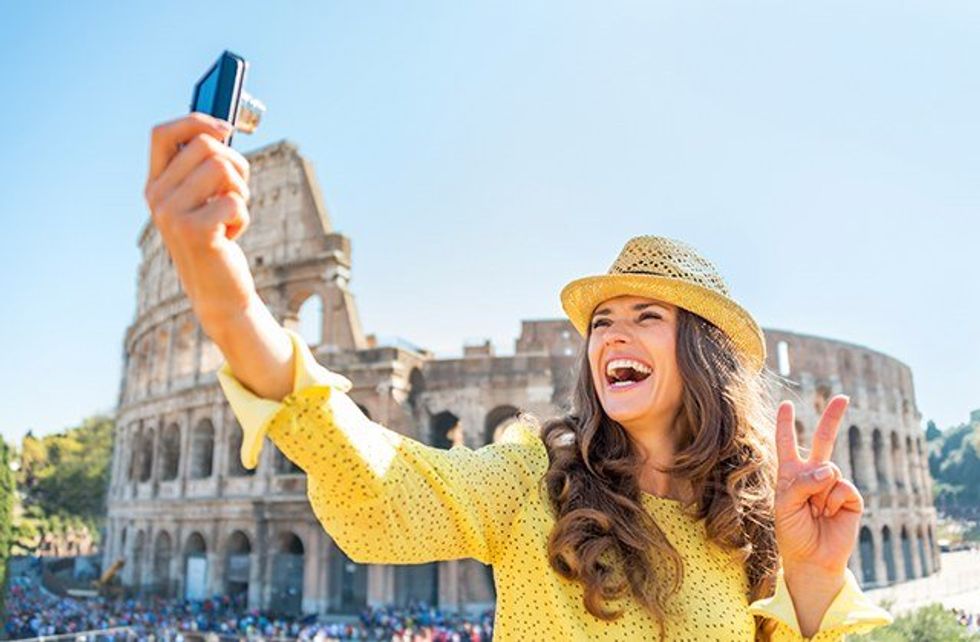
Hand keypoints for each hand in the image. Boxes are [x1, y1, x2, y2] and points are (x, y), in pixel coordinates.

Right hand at [143, 112, 256, 331]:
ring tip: (231, 215)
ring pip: (222, 169)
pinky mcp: (194, 231)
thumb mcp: (203, 201)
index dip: (195, 121)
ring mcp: (172, 215)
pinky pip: (234, 200)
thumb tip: (220, 130)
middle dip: (236, 163)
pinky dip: (243, 216)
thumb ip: (203, 168)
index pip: (162, 134)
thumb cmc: (216, 240)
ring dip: (240, 191)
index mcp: (155, 185)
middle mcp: (157, 198)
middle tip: (238, 190)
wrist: (219, 292)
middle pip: (205, 146)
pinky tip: (230, 235)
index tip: (225, 129)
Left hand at [774, 395, 862, 576]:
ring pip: (830, 469)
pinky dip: (834, 500)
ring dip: (820, 491)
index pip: (787, 444)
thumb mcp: (784, 505)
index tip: (786, 404)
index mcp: (791, 474)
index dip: (785, 424)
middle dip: (832, 418)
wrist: (811, 558)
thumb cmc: (792, 532)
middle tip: (843, 397)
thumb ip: (801, 483)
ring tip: (816, 511)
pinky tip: (830, 514)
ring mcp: (833, 485)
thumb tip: (829, 470)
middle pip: (823, 441)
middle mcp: (813, 475)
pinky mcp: (851, 498)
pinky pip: (843, 486)